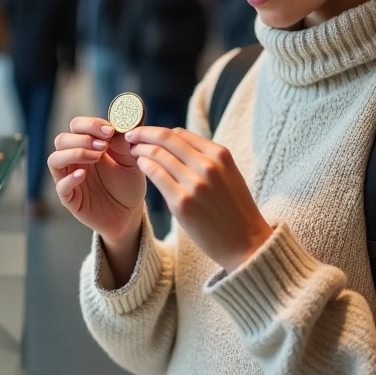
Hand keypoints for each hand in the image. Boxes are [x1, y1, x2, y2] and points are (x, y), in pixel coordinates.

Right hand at [48, 117, 145, 244]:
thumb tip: (117, 126)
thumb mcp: (131, 160)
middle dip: (81, 139)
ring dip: (74, 154)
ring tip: (96, 157)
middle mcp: (75, 159)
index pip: (77, 126)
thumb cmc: (128, 184)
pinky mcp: (70, 198)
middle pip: (61, 140)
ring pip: (54, 159)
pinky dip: (70, 178)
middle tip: (103, 146)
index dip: (90, 124)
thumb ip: (123, 143)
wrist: (130, 212)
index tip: (109, 131)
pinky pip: (60, 186)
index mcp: (88, 145)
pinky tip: (83, 174)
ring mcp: (70, 178)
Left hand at [126, 126, 271, 273]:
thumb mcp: (229, 174)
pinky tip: (140, 166)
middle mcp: (208, 165)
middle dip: (143, 133)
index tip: (146, 133)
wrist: (246, 244)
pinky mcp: (182, 202)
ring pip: (157, 154)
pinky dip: (144, 166)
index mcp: (220, 155)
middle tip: (130, 135)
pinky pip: (156, 174)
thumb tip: (176, 140)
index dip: (158, 131)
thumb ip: (206, 157)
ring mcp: (195, 183)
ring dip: (140, 149)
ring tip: (132, 151)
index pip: (180, 133)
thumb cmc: (235, 210)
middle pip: (166, 138)